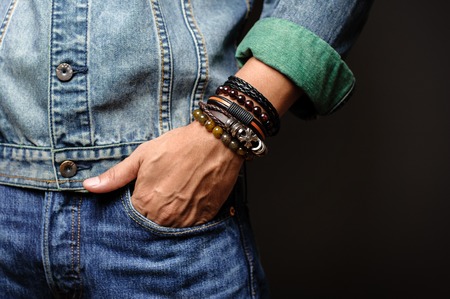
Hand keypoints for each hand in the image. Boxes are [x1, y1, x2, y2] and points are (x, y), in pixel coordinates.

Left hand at [83, 122, 243, 226]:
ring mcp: (187, 219)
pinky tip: (187, 203)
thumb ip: (115, 176)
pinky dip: (187, 220)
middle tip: (158, 198)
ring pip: (171, 230)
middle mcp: (165, 216)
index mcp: (146, 202)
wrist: (216, 142)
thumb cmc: (178, 146)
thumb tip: (88, 186)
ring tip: (173, 200)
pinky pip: (191, 229)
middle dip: (151, 216)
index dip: (134, 210)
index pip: (131, 220)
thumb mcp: (142, 156)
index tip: (140, 199)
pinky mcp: (205, 217)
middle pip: (151, 227)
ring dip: (169, 220)